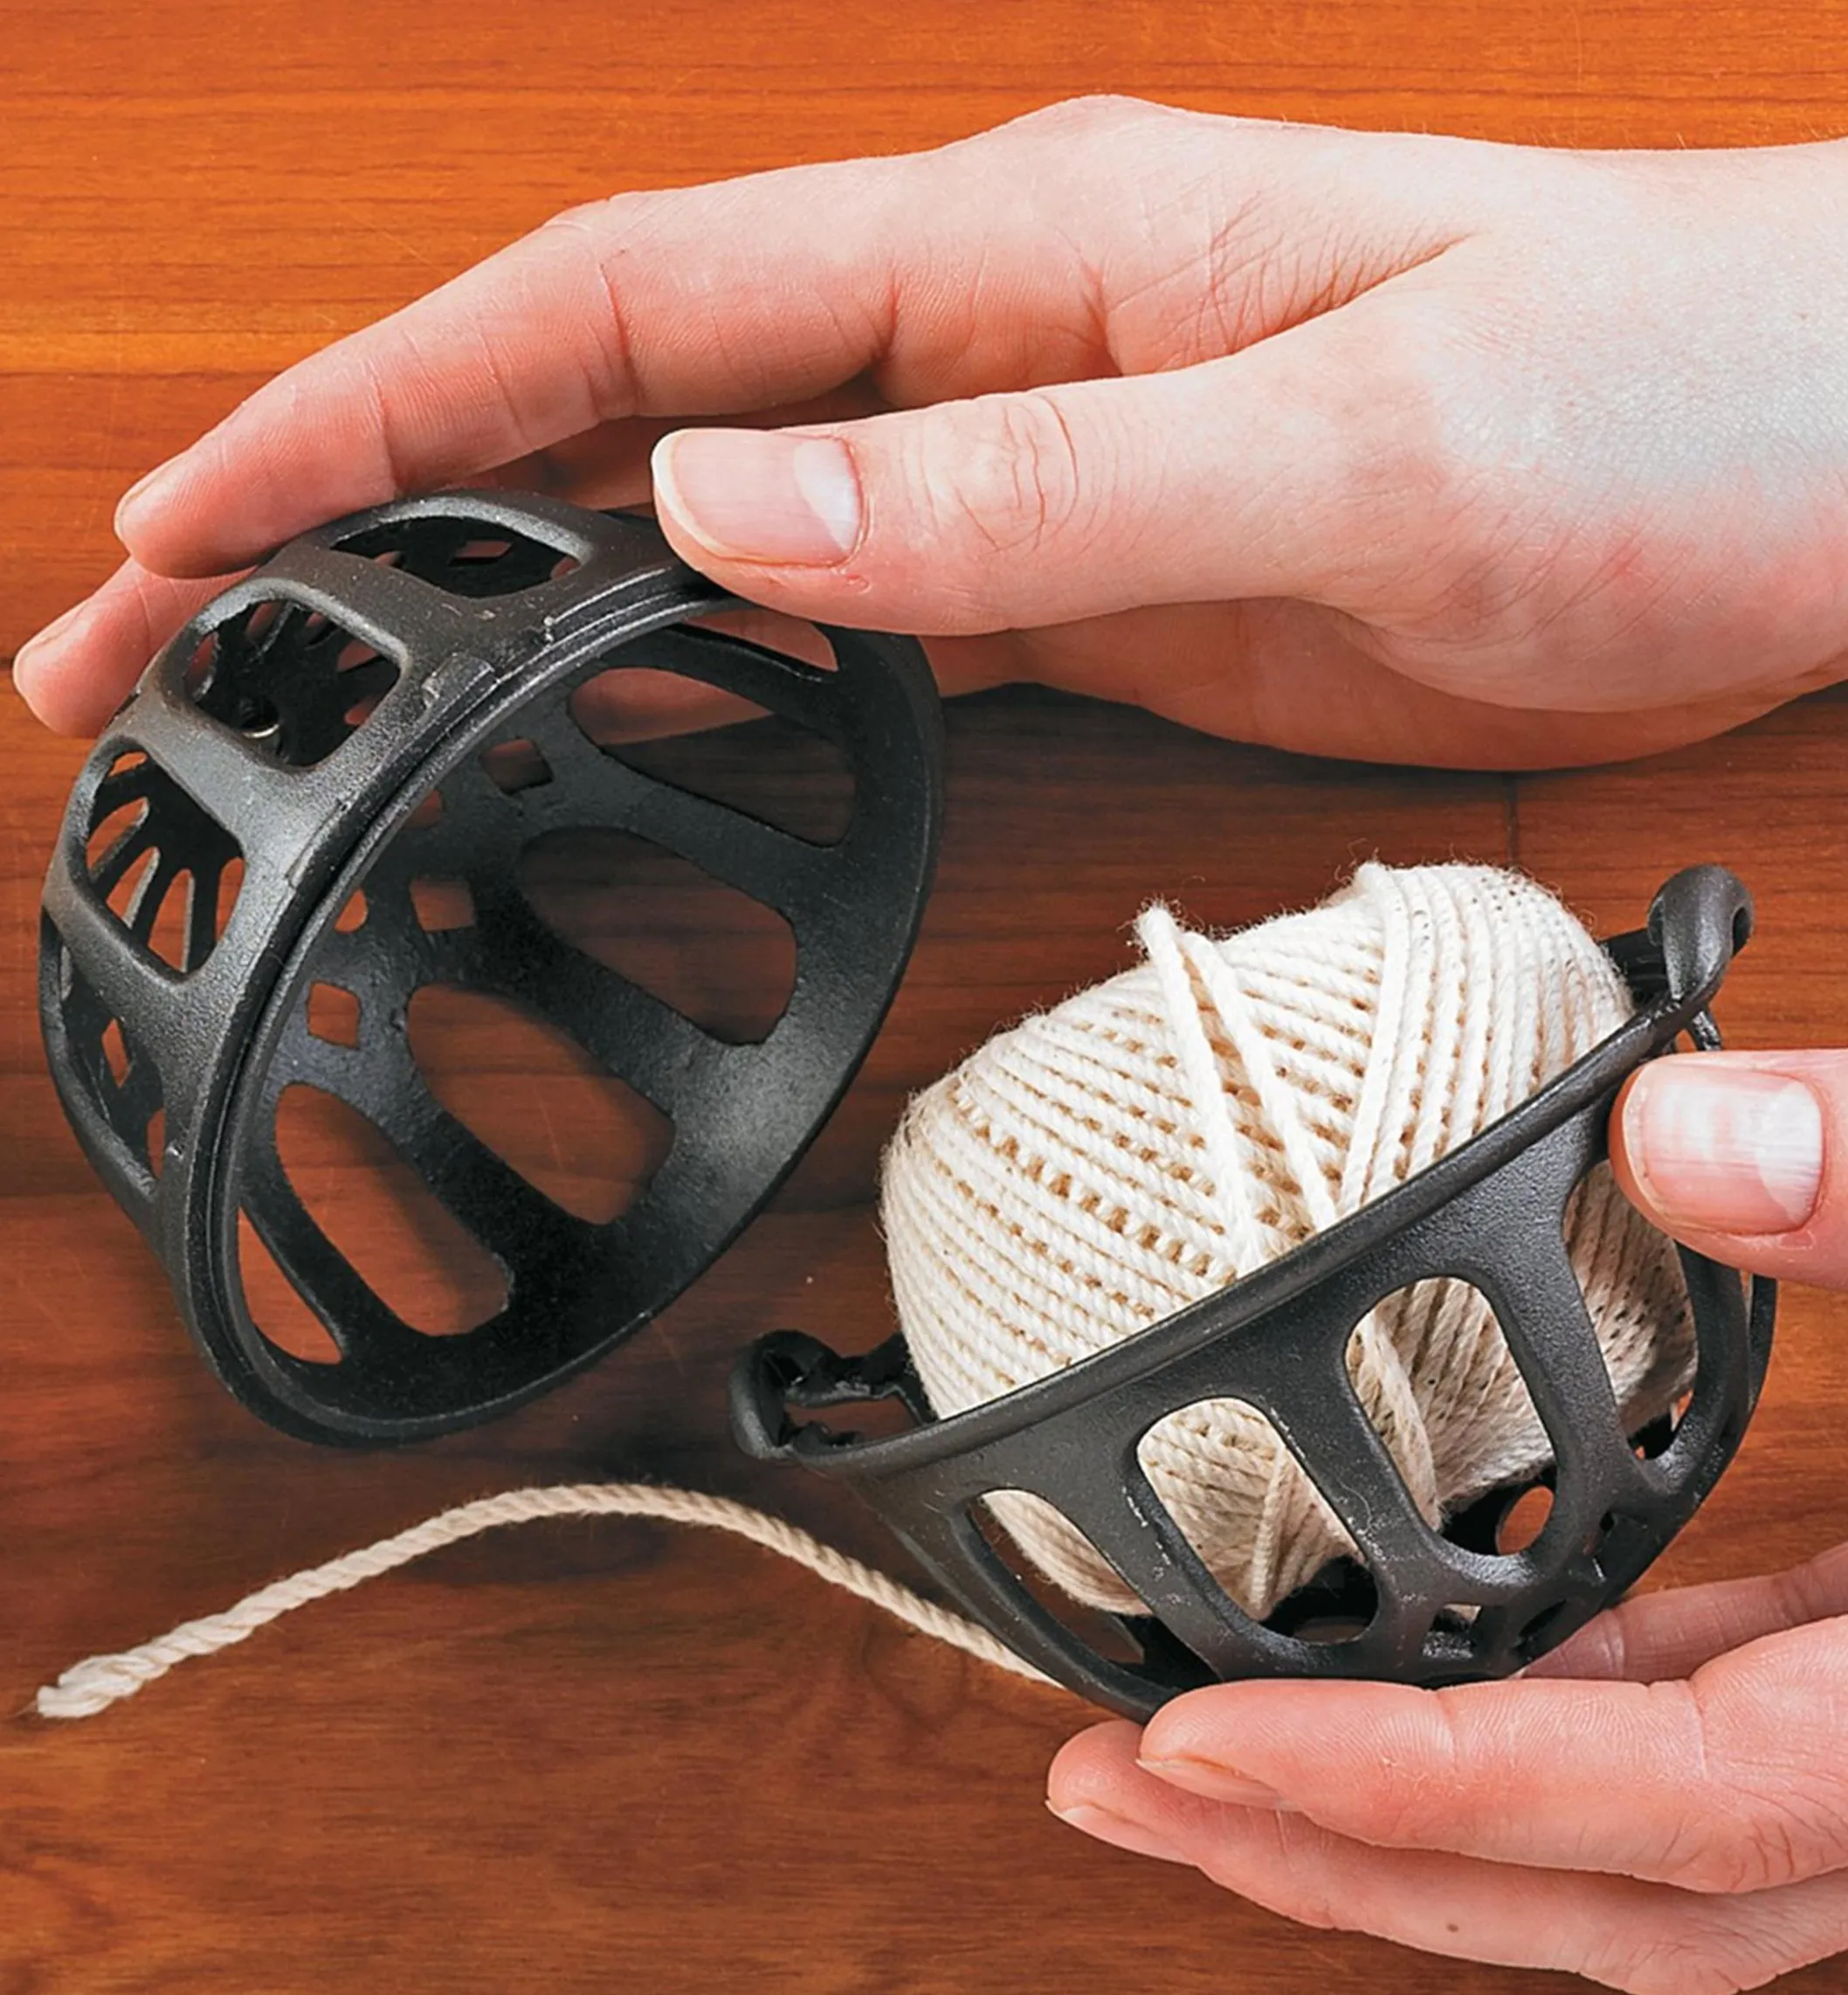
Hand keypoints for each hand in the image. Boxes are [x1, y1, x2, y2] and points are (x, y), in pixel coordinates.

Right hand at [15, 97, 1847, 767]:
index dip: (377, 411)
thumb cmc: (1648, 389)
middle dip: (361, 523)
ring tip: (316, 721)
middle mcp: (976, 358)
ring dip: (491, 621)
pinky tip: (590, 759)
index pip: (611, 309)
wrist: (1805, 457)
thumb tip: (723, 513)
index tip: (195, 517)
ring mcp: (1015, 485)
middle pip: (593, 422)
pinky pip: (827, 647)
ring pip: (686, 541)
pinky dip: (685, 700)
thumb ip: (1024, 487)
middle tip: (159, 649)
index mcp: (1006, 258)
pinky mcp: (1081, 601)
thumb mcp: (1339, 436)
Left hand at [1048, 1049, 1847, 1993]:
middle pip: (1590, 1898)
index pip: (1649, 1806)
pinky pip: (1672, 1753)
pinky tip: (1412, 1645)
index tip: (1191, 1748)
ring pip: (1617, 1859)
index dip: (1413, 1795)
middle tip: (1113, 1790)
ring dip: (1404, 1818)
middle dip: (1339, 1865)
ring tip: (1192, 1752)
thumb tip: (1680, 1125)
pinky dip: (1526, 1724)